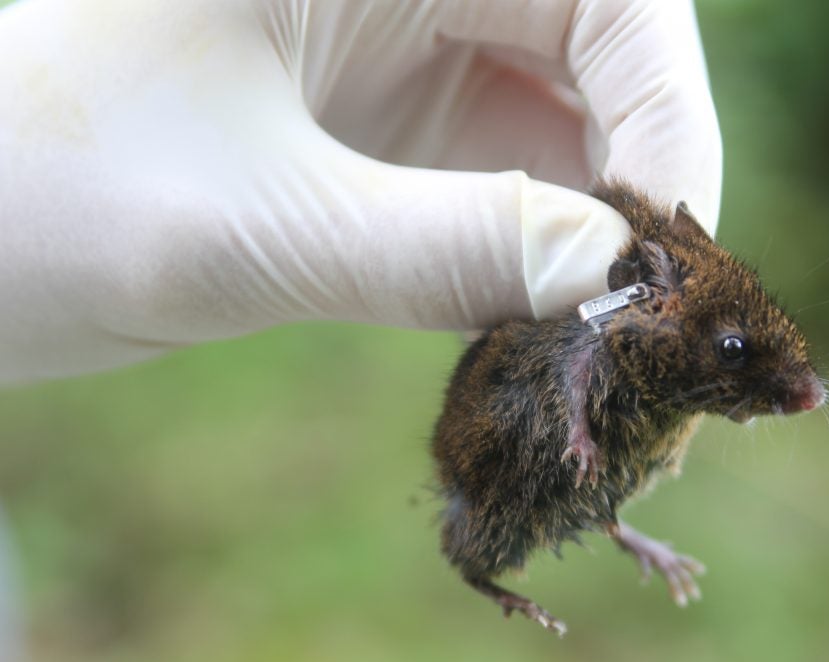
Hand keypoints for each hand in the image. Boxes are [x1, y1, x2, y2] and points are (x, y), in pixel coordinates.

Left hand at [0, 0, 721, 382]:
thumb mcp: (237, 224)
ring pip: (562, 124)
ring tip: (596, 352)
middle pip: (602, 54)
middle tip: (648, 328)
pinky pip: (502, 178)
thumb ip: (440, 248)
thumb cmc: (12, 190)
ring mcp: (390, 45)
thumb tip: (613, 278)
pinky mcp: (378, 123)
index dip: (666, 114)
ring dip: (592, 233)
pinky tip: (534, 334)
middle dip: (638, 186)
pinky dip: (532, 256)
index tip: (665, 259)